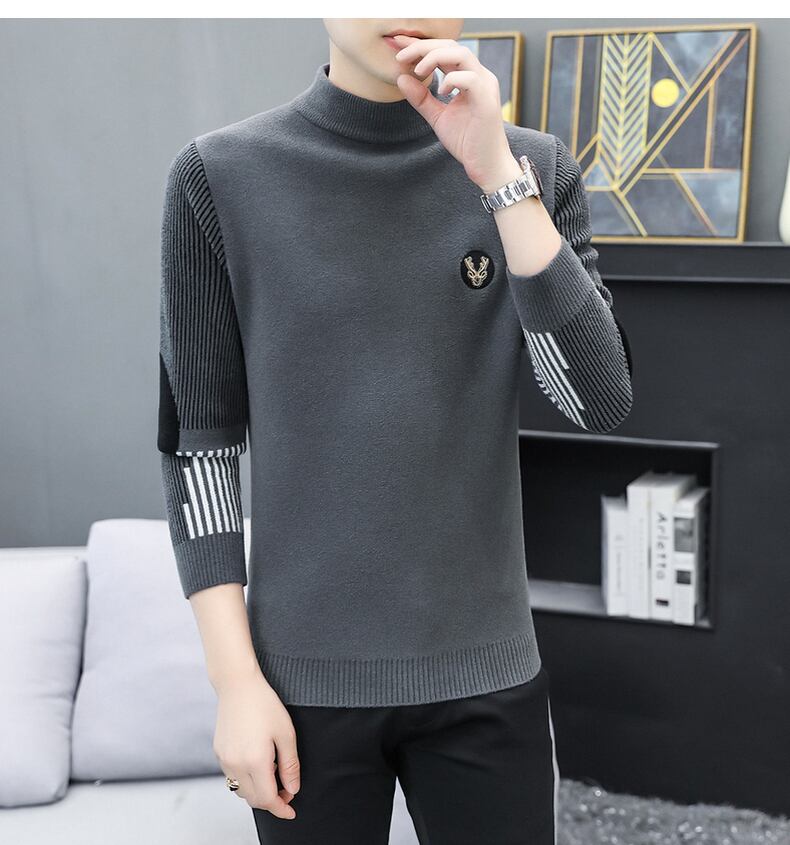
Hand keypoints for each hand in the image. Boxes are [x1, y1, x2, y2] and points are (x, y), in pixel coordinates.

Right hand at [213, 671, 300, 818]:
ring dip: (258, 791)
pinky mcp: (218, 752)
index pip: (267, 799)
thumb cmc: (264, 704)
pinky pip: (233, 776)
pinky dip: (246, 779)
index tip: (291, 811)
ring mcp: (224, 760)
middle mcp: (236, 765)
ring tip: (273, 774)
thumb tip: (292, 789)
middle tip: (287, 790)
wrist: (238, 685)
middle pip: (253, 799)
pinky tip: (258, 763)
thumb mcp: (286, 733)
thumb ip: (290, 765)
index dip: (281, 808)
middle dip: (271, 801)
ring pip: (241, 790)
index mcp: (255, 761)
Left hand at [392, 34, 521, 192]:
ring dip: (435, 57)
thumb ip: (421, 99)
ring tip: (417, 70)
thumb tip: (401, 78)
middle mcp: (479, 76)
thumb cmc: (467, 142)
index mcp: (468, 77)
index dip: (421, 46)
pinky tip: (440, 91)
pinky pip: (470, 79)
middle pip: (451, 45)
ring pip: (462, 54)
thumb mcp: (437, 117)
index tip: (398, 46)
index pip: (444, 51)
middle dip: (424, 46)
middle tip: (400, 54)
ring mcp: (485, 87)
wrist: (486, 166)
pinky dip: (452, 80)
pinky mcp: (487, 101)